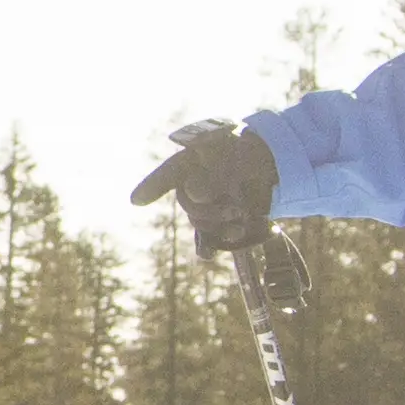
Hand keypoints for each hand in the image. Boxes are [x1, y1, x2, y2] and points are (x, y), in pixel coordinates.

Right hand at [126, 119, 277, 256]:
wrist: (267, 165)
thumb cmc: (247, 150)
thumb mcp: (235, 151)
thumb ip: (216, 171)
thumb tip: (196, 194)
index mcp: (190, 161)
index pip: (168, 174)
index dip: (152, 186)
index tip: (137, 200)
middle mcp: (190, 185)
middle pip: (189, 204)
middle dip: (210, 211)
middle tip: (237, 209)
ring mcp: (203, 205)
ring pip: (200, 223)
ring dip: (219, 227)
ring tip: (241, 225)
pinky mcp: (215, 223)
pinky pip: (204, 239)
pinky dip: (205, 248)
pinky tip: (208, 254)